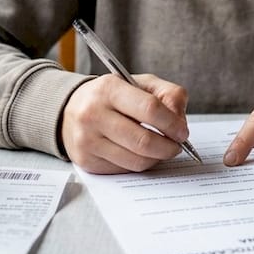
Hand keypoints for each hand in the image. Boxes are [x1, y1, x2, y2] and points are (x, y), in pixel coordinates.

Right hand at [60, 73, 190, 173]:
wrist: (71, 110)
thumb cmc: (112, 97)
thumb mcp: (140, 84)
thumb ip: (168, 95)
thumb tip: (180, 122)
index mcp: (109, 89)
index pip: (149, 109)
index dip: (172, 123)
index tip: (182, 132)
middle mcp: (93, 115)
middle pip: (143, 141)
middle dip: (168, 147)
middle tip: (177, 146)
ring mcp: (88, 141)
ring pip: (136, 161)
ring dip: (156, 158)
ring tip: (160, 149)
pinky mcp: (87, 161)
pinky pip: (125, 170)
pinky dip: (140, 164)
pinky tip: (140, 153)